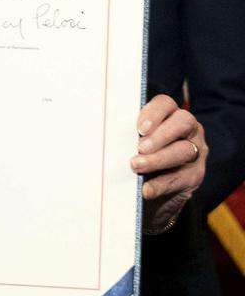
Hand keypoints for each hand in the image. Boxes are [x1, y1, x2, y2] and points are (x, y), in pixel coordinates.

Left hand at [132, 94, 205, 232]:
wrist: (152, 191)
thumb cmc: (137, 157)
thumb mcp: (131, 144)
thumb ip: (125, 136)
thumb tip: (99, 134)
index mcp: (169, 116)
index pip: (166, 104)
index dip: (154, 112)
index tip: (140, 128)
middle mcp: (187, 130)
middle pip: (183, 122)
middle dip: (161, 135)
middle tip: (140, 148)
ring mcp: (195, 152)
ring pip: (184, 150)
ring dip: (158, 159)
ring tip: (137, 166)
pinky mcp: (195, 175)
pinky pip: (182, 178)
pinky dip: (161, 184)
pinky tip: (146, 189)